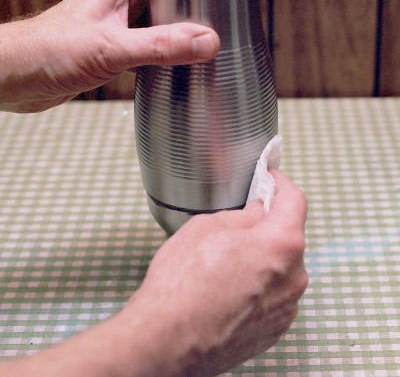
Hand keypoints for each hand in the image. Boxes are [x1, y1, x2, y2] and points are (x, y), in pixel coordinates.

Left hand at [0, 0, 219, 112]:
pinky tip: (168, 69)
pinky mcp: (107, 53)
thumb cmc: (48, 51)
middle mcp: (117, 6)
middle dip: (187, 15)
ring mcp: (113, 29)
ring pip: (153, 28)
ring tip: (198, 50)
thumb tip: (204, 41)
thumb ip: (159, 46)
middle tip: (213, 30)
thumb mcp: (112, 47)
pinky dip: (157, 58)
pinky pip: (141, 50)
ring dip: (172, 39)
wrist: (16, 78)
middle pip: (164, 2)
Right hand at [123, 169, 307, 375]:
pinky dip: (259, 284)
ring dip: (263, 256)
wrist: (168, 341)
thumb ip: (242, 215)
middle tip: (240, 220)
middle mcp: (294, 277)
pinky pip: (274, 294)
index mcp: (282, 244)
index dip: (280, 183)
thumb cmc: (182, 284)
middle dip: (268, 223)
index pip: (295, 200)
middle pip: (288, 235)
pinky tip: (229, 287)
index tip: (270, 179)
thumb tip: (256, 213)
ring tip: (226, 261)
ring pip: (281, 267)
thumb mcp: (207, 227)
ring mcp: (286, 307)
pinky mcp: (274, 329)